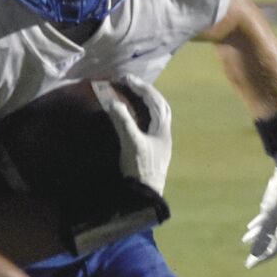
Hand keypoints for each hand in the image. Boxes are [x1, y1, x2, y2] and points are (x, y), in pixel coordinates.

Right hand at [94, 79, 172, 195]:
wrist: (144, 198)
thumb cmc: (140, 170)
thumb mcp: (131, 144)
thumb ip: (123, 121)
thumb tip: (112, 102)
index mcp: (162, 129)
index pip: (154, 101)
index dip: (140, 87)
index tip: (124, 78)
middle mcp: (164, 134)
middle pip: (159, 105)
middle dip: (145, 92)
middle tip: (129, 83)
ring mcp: (160, 143)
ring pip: (157, 116)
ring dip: (145, 103)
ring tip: (131, 95)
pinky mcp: (153, 151)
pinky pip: (150, 125)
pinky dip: (142, 115)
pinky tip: (132, 117)